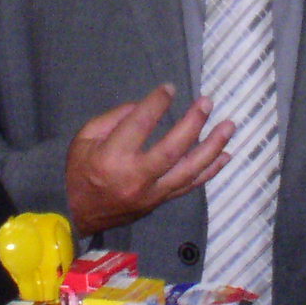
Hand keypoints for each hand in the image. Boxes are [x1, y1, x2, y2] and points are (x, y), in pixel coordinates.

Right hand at [66, 83, 233, 235]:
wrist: (77, 216)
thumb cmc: (79, 172)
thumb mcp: (84, 138)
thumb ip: (114, 119)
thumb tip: (144, 106)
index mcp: (112, 158)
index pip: (140, 125)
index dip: (157, 103)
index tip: (169, 88)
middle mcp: (136, 177)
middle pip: (172, 149)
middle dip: (193, 123)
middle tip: (207, 102)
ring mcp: (152, 193)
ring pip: (189, 170)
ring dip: (212, 147)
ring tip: (228, 126)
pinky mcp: (160, 202)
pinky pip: (190, 185)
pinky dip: (210, 170)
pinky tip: (225, 155)